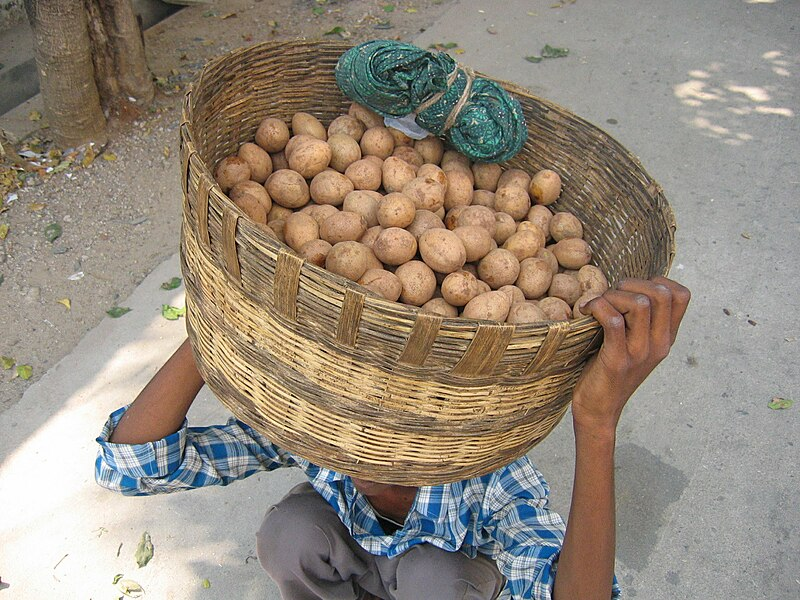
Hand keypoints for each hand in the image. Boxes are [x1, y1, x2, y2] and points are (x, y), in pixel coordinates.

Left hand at [570, 276, 690, 435]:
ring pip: (639, 304)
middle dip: (631, 284)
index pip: (681, 295)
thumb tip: (627, 286)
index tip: (631, 289)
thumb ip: (639, 319)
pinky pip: (613, 320)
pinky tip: (586, 312)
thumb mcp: (634, 343)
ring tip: (597, 305)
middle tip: (610, 296)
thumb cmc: (609, 370)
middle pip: (661, 293)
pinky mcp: (617, 360)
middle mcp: (659, 344)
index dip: (656, 281)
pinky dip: (598, 307)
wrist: (599, 410)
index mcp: (666, 338)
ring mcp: (640, 353)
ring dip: (613, 295)